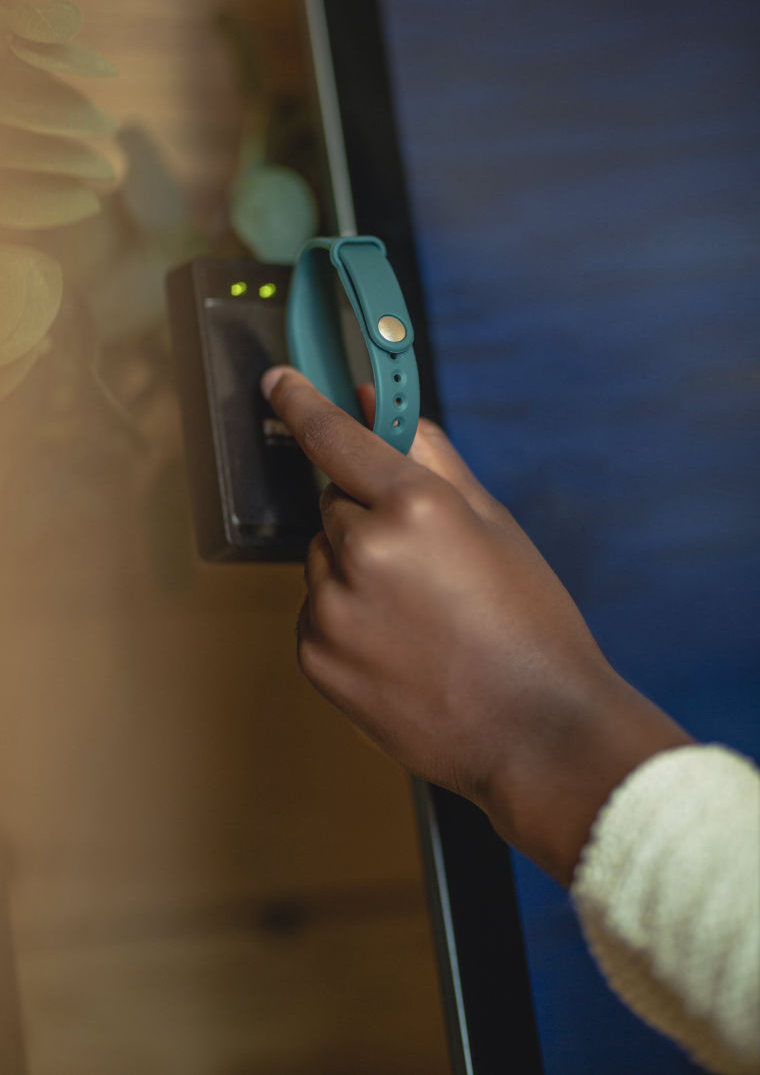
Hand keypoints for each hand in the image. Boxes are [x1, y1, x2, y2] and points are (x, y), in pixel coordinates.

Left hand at [261, 366, 690, 884]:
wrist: (534, 732)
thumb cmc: (529, 626)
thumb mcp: (493, 524)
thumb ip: (429, 455)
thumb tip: (377, 403)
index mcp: (416, 508)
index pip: (336, 437)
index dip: (302, 403)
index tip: (279, 383)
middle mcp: (363, 552)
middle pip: (333, 505)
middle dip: (366, 516)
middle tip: (423, 559)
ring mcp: (332, 609)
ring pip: (324, 559)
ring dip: (355, 568)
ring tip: (418, 615)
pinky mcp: (315, 657)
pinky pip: (317, 610)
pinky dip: (345, 617)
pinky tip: (398, 645)